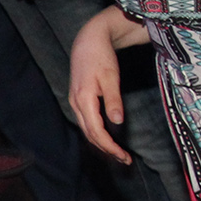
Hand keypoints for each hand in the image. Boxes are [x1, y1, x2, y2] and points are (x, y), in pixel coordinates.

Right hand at [68, 9, 132, 163]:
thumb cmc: (101, 56)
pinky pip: (86, 122)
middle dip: (107, 149)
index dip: (110, 146)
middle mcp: (76, 104)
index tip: (124, 156)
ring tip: (117, 152)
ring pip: (87, 130)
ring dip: (101, 143)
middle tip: (125, 159)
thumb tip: (117, 122)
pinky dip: (97, 133)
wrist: (88, 40)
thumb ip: (113, 100)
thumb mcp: (111, 77)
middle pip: (90, 134)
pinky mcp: (78, 99)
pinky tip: (106, 136)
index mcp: (83, 100)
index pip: (96, 131)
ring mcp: (75, 102)